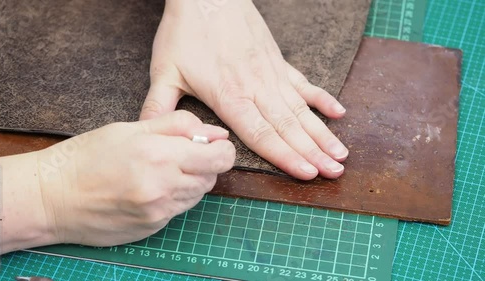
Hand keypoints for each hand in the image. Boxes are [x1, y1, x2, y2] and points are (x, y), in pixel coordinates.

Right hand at [38, 110, 234, 245]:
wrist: (52, 198)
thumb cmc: (86, 156)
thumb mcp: (131, 128)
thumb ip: (179, 126)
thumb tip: (217, 133)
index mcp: (159, 156)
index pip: (219, 158)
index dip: (223, 150)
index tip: (214, 144)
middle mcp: (163, 188)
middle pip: (212, 177)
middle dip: (205, 163)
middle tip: (179, 154)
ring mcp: (159, 212)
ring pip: (197, 195)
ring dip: (190, 181)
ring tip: (160, 171)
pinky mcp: (153, 228)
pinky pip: (179, 210)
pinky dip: (174, 197)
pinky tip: (150, 188)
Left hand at [140, 0, 348, 179]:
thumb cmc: (185, 31)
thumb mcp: (164, 71)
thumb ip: (159, 108)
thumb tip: (150, 137)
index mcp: (230, 95)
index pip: (261, 134)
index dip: (285, 156)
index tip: (307, 174)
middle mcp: (256, 88)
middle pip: (288, 126)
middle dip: (313, 153)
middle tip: (335, 172)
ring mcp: (271, 74)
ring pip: (301, 110)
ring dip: (322, 134)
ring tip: (341, 153)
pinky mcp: (278, 62)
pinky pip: (304, 84)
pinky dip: (322, 100)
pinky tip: (338, 113)